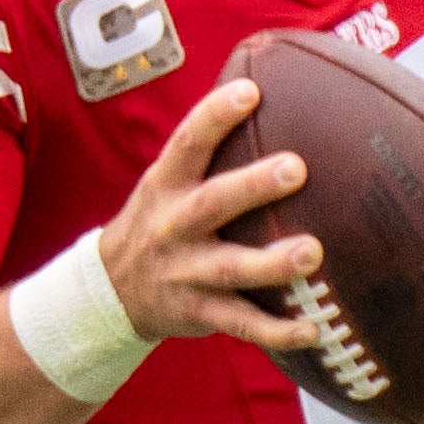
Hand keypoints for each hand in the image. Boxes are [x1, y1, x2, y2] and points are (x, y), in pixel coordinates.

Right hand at [87, 76, 333, 357]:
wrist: (109, 292)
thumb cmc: (159, 223)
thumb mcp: (166, 184)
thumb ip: (209, 152)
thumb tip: (272, 92)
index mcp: (166, 187)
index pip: (187, 143)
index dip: (215, 116)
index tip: (250, 93)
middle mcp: (172, 228)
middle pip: (212, 203)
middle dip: (252, 186)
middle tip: (295, 167)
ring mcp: (184, 273)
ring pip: (230, 268)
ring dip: (272, 262)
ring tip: (312, 252)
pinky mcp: (198, 312)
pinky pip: (241, 323)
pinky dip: (278, 330)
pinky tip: (314, 329)